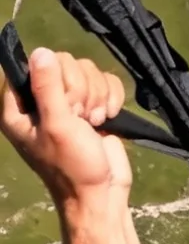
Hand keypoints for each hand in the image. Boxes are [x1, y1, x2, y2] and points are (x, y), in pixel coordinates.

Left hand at [0, 48, 130, 207]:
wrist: (103, 191)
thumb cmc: (72, 165)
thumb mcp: (57, 126)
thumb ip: (48, 88)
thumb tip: (41, 52)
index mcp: (20, 109)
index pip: (32, 68)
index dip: (53, 76)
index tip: (63, 100)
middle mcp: (43, 102)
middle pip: (65, 65)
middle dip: (81, 89)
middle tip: (79, 117)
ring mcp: (70, 104)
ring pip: (89, 71)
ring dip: (98, 96)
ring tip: (94, 122)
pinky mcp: (95, 105)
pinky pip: (107, 81)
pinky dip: (112, 98)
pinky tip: (109, 117)